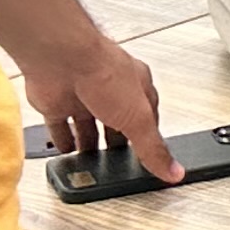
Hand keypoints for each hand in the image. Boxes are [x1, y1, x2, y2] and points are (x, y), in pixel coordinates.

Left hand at [14, 23, 175, 184]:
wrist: (62, 60)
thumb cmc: (103, 73)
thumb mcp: (139, 118)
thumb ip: (153, 147)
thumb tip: (173, 169)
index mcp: (136, 86)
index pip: (148, 115)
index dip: (149, 136)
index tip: (150, 155)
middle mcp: (109, 89)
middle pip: (116, 121)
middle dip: (117, 141)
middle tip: (120, 160)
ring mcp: (81, 95)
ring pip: (87, 125)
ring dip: (90, 143)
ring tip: (92, 160)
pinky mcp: (56, 103)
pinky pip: (59, 126)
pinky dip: (63, 140)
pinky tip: (66, 149)